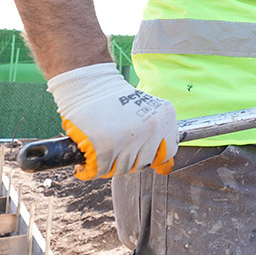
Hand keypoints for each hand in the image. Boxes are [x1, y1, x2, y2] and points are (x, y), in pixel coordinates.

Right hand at [47, 63, 177, 180]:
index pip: (167, 153)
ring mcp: (129, 137)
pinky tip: (88, 154)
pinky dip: (90, 167)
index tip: (138, 149)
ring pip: (121, 169)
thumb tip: (166, 169)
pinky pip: (100, 170)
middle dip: (126, 159)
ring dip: (108, 163)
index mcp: (165, 117)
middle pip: (142, 164)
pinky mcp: (105, 146)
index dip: (152, 155)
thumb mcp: (146, 113)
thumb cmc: (114, 100)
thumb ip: (159, 140)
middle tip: (114, 142)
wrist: (89, 84)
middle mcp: (151, 127)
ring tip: (101, 144)